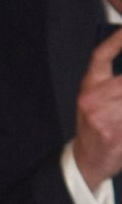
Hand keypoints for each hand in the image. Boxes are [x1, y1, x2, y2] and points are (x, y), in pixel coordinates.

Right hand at [71, 26, 121, 192]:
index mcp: (88, 88)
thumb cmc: (94, 128)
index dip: (115, 41)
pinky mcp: (116, 135)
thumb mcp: (93, 97)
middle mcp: (93, 101)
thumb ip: (109, 78)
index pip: (100, 57)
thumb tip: (121, 58)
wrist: (86, 162)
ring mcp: (104, 118)